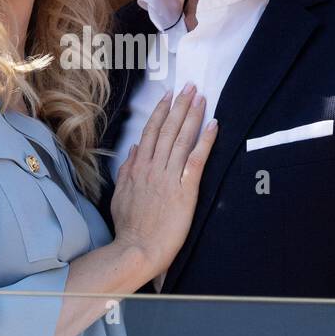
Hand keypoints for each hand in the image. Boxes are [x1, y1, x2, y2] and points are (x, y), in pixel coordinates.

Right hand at [110, 83, 217, 278]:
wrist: (137, 249)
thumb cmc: (129, 228)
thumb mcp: (120, 196)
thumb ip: (127, 171)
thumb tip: (134, 149)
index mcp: (138, 168)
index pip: (150, 132)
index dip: (161, 112)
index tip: (168, 96)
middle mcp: (153, 168)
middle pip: (167, 129)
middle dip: (179, 105)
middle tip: (189, 86)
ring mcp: (169, 177)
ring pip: (181, 139)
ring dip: (192, 115)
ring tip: (201, 97)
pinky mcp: (185, 190)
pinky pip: (196, 160)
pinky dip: (206, 140)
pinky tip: (214, 125)